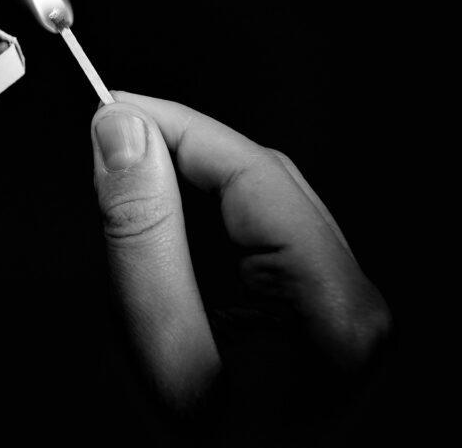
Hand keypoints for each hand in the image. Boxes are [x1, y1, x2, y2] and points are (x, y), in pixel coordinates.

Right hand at [90, 92, 390, 414]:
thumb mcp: (159, 354)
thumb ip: (142, 238)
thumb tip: (123, 137)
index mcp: (331, 308)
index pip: (250, 170)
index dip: (174, 125)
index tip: (109, 108)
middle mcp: (354, 300)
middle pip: (263, 178)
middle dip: (181, 150)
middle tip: (106, 141)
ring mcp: (345, 308)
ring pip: (261, 204)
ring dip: (192, 183)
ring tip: (127, 185)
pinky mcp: (323, 313)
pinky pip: (263, 238)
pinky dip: (209, 221)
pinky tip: (167, 230)